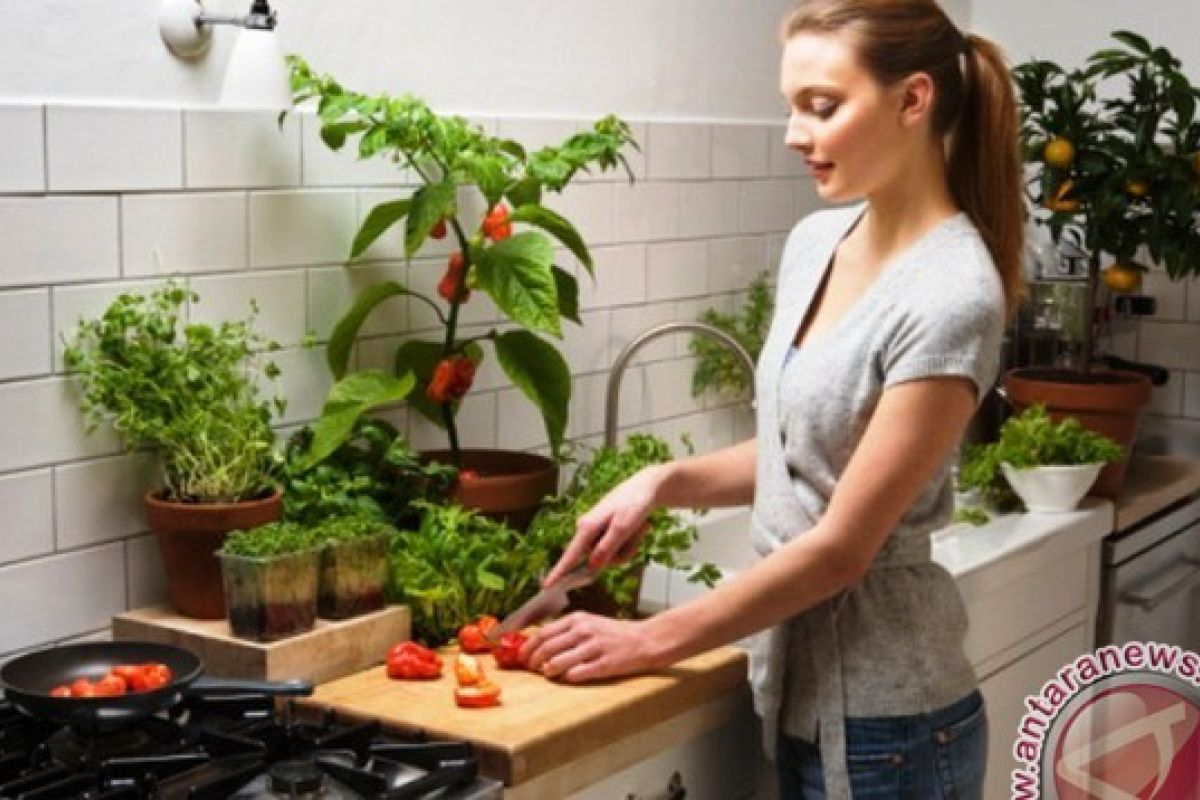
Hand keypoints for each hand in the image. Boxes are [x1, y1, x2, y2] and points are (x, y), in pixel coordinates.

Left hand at [520, 612, 665, 681]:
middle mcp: (584, 630)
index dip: (529, 647)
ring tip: (548, 674)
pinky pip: (578, 673)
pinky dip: (568, 678)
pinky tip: (567, 678)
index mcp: (578, 619)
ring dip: (548, 671)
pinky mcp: (605, 664)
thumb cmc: (615, 634)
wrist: (645, 640)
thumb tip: (540, 644)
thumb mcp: (590, 623)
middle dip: (534, 661)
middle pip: (547, 647)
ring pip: (559, 661)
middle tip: (531, 669)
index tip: (521, 657)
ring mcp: (595, 647)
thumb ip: (567, 631)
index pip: (544, 633)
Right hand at [542, 465, 667, 586]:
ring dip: (627, 547)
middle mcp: (587, 529)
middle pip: (598, 559)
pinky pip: (615, 547)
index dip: (559, 572)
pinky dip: (628, 542)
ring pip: (610, 555)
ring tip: (638, 529)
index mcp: (587, 527)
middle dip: (620, 554)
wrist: (647, 486)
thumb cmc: (635, 503)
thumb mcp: (622, 528)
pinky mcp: (604, 530)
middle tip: (636, 537)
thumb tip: (592, 567)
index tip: (546, 585)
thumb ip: (607, 548)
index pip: (570, 555)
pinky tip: (637, 529)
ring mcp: (596, 530)